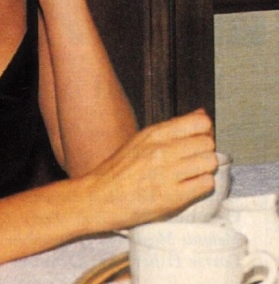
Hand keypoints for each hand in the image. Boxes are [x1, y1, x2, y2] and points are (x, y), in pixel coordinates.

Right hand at [80, 110, 216, 230]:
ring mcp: (168, 173)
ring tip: (192, 174)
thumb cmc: (119, 170)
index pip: (199, 122)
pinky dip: (202, 186)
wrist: (101, 196)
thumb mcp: (142, 140)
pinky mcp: (173, 197)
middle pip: (208, 143)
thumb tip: (201, 114)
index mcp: (154, 134)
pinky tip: (189, 187)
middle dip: (205, 151)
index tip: (198, 140)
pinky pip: (205, 184)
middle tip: (194, 161)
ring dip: (205, 169)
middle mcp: (162, 150)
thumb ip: (172, 128)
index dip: (204, 132)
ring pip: (210, 162)